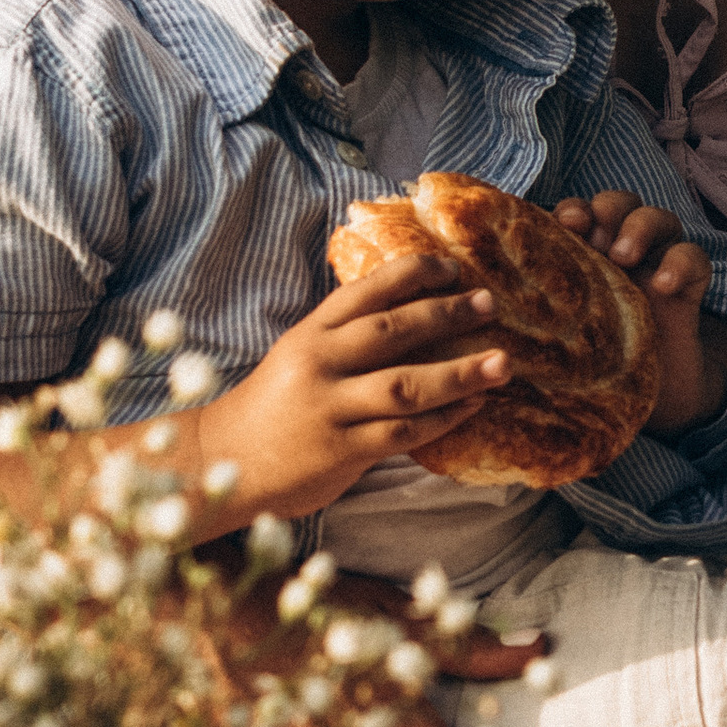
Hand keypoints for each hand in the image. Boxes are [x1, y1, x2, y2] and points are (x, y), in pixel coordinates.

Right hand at [196, 254, 512, 517]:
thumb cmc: (273, 406)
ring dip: (459, 373)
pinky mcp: (341, 451)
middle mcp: (319, 364)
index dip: (412, 274)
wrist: (225, 460)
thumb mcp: (300, 356)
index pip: (365, 291)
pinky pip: (403, 433)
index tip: (453, 267)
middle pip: (391, 331)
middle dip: (445, 315)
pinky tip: (473, 407)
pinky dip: (443, 420)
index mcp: (310, 333)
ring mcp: (329, 408)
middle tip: (488, 304)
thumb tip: (415, 315)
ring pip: (405, 385)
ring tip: (502, 362)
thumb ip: (346, 338)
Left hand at [550, 189, 726, 430]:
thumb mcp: (556, 341)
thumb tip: (479, 310)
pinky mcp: (687, 288)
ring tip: (624, 256)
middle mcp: (620, 254)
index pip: (580, 214)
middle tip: (596, 237)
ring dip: (640, 227)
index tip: (563, 221)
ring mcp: (656, 267)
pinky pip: (695, 256)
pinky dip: (680, 263)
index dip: (573, 209)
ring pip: (660, 218)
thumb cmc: (593, 370)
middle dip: (607, 210)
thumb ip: (528, 321)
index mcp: (585, 259)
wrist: (651, 400)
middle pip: (619, 204)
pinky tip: (663, 285)